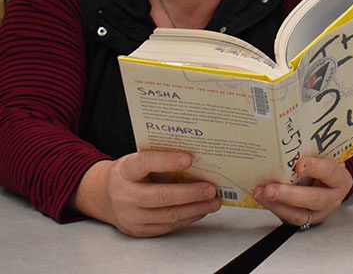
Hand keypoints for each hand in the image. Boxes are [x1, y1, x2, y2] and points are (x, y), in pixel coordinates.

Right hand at [70, 151, 220, 236]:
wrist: (104, 196)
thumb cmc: (129, 174)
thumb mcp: (137, 160)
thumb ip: (159, 158)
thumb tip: (197, 156)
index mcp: (125, 171)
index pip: (145, 163)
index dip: (167, 161)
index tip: (189, 158)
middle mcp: (124, 195)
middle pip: (160, 196)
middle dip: (190, 193)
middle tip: (211, 188)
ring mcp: (130, 216)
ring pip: (167, 215)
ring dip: (195, 209)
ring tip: (213, 201)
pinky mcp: (138, 230)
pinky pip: (167, 226)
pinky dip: (187, 218)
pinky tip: (200, 210)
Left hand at [252, 155, 352, 227]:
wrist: (330, 186)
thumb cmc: (326, 169)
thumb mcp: (327, 159)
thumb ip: (316, 153)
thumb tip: (292, 141)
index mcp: (340, 179)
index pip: (330, 172)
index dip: (316, 168)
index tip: (300, 164)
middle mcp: (332, 199)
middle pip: (313, 199)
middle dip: (289, 194)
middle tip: (271, 189)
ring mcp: (318, 213)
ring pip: (298, 214)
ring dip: (276, 204)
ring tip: (261, 193)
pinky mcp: (304, 220)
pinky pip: (287, 217)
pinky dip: (273, 207)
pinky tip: (261, 197)